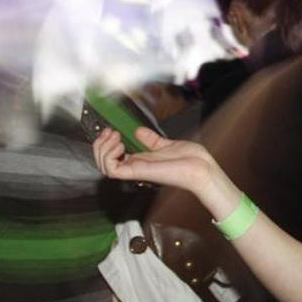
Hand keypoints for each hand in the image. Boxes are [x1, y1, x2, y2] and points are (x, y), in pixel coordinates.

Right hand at [92, 126, 218, 196]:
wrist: (201, 167)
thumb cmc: (190, 159)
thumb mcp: (166, 144)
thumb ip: (151, 140)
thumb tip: (138, 130)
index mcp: (140, 160)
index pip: (112, 157)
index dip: (105, 143)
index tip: (110, 129)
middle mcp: (135, 166)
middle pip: (102, 162)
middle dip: (100, 144)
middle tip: (110, 132)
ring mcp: (135, 170)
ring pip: (103, 167)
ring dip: (103, 149)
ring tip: (116, 137)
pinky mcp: (138, 172)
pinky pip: (112, 170)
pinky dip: (110, 156)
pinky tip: (121, 145)